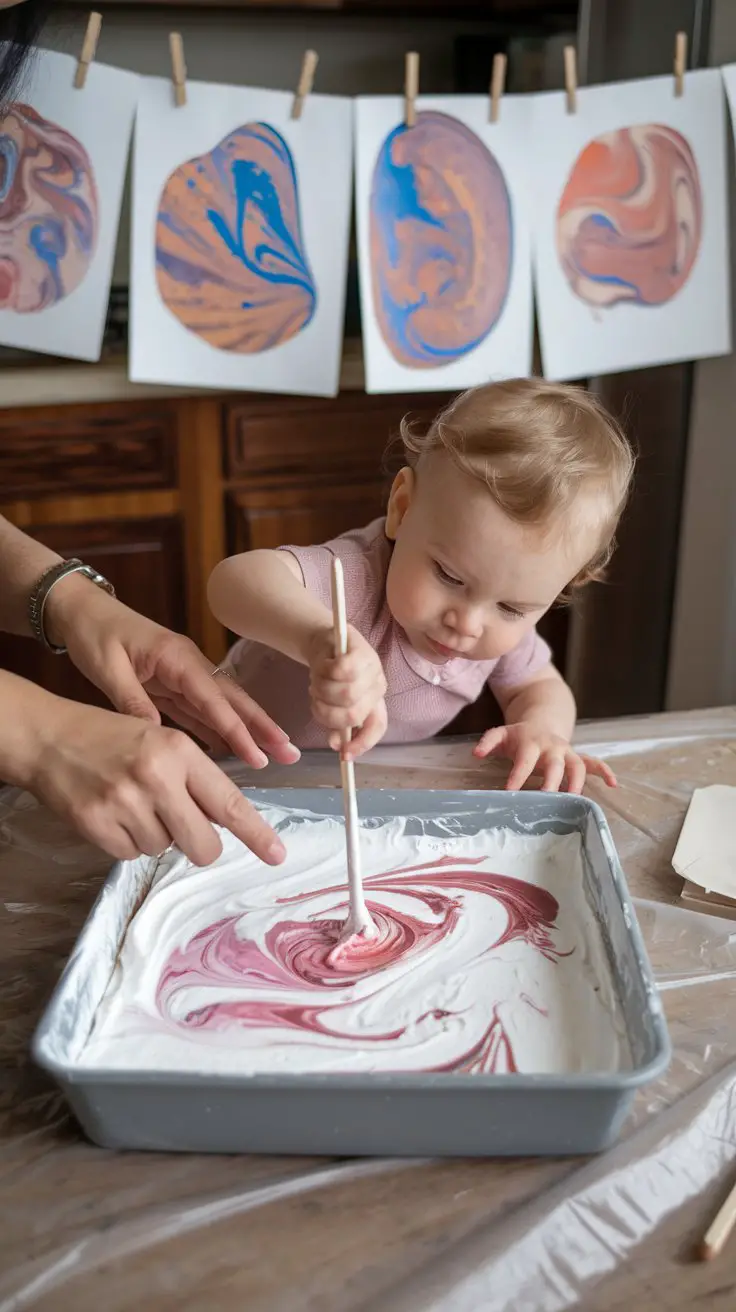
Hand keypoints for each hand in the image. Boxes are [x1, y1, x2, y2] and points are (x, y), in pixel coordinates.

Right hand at [29, 698, 286, 866]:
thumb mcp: (160, 741)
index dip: (256, 833)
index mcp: (179, 751)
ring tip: (133, 802)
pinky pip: (131, 854)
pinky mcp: (96, 825)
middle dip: (201, 846)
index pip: (228, 802)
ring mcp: (124, 803)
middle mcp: (156, 777)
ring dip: (155, 835)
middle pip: (203, 844)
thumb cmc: (110, 737)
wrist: (48, 736)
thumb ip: (193, 778)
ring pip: (164, 849)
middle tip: (186, 830)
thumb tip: (224, 821)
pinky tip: (113, 813)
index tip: (277, 854)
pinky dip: (127, 841)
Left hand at [47, 579, 299, 767]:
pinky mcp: (171, 685)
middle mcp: (187, 666)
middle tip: (289, 752)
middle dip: (262, 726)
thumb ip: (133, 702)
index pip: (214, 699)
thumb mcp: (107, 669)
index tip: (258, 754)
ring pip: (221, 708)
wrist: (81, 610)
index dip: (237, 729)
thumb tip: (158, 737)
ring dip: (247, 731)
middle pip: (232, 700)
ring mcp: (182, 675)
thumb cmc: (94, 633)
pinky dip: (218, 730)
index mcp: (176, 658)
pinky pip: (200, 712)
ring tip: (273, 755)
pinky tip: (232, 750)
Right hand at [307, 624, 386, 757]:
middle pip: (354, 714)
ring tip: (316, 684)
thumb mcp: (333, 701)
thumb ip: (337, 722)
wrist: (325, 641)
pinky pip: (340, 671)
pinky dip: (323, 672)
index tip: (343, 754)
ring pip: (345, 694)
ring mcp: (373, 668)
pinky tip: (320, 668)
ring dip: (321, 692)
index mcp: (375, 702)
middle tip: (316, 701)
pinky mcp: (361, 651)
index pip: (377, 726)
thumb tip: (336, 744)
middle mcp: (378, 686)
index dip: (362, 743)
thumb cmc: (330, 674)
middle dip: (328, 714)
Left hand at [474, 722, 616, 793]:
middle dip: (552, 782)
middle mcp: (552, 747)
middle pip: (555, 764)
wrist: (541, 722)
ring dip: (577, 783)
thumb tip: (476, 753)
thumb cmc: (518, 736)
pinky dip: (605, 771)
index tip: (509, 793)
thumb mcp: (500, 734)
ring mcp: (567, 752)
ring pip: (578, 766)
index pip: (524, 760)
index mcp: (531, 742)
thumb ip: (488, 742)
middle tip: (546, 800)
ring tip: (575, 801)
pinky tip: (613, 784)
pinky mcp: (579, 757)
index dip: (518, 776)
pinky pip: (594, 763)